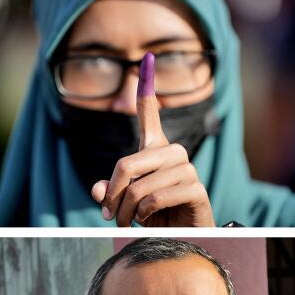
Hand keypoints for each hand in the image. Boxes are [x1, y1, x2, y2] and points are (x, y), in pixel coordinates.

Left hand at [91, 53, 214, 227]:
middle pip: (126, 164)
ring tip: (125, 221)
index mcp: (155, 150)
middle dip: (112, 194)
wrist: (181, 236)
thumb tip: (98, 189)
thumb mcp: (122, 202)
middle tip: (108, 214)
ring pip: (138, 187)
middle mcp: (173, 153)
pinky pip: (154, 199)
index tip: (146, 58)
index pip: (149, 115)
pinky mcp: (195, 189)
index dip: (146, 89)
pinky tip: (148, 220)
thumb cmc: (151, 215)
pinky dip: (143, 215)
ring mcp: (186, 168)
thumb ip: (108, 192)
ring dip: (125, 210)